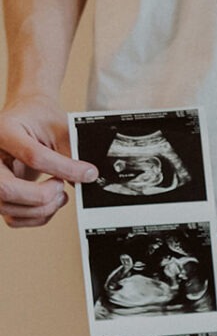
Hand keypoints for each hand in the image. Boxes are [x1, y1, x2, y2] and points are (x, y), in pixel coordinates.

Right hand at [0, 94, 97, 227]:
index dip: (64, 169)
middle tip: (61, 187)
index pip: (33, 157)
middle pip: (7, 189)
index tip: (88, 173)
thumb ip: (70, 154)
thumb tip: (86, 181)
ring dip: (43, 209)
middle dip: (42, 196)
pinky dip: (37, 217)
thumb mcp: (58, 128)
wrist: (24, 117)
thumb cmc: (38, 118)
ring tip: (59, 193)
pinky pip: (13, 218)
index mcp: (4, 131)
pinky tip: (49, 202)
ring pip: (10, 208)